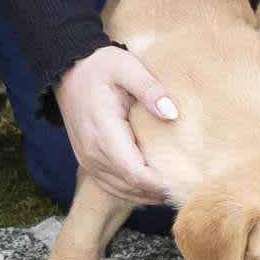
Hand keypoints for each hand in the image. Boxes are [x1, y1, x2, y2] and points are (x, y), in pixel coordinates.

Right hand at [53, 42, 181, 206]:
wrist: (68, 69)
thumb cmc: (100, 66)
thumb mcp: (127, 67)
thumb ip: (150, 89)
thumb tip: (172, 114)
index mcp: (103, 131)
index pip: (135, 173)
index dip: (162, 183)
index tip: (189, 179)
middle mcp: (92, 152)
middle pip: (132, 186)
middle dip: (162, 190)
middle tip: (192, 186)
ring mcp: (88, 159)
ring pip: (123, 191)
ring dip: (149, 194)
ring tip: (177, 186)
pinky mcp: (88, 161)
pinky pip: (113, 186)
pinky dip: (135, 191)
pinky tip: (155, 186)